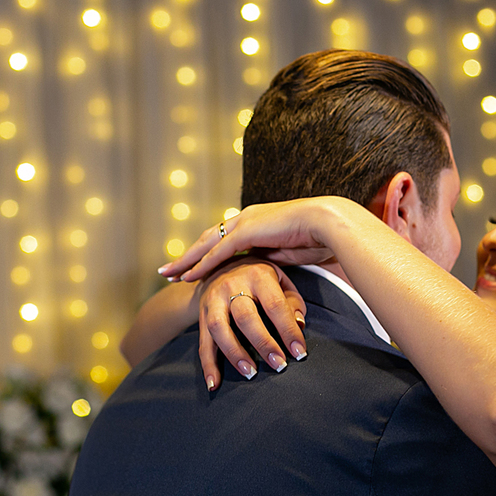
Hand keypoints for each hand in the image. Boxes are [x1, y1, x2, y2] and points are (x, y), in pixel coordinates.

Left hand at [159, 198, 348, 282]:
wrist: (328, 223)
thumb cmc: (318, 238)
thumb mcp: (289, 252)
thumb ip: (273, 260)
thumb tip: (266, 275)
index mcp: (257, 221)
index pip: (224, 239)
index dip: (207, 253)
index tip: (193, 266)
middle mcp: (245, 218)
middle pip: (208, 240)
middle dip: (188, 256)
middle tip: (169, 270)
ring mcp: (244, 223)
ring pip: (206, 245)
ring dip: (186, 261)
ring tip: (168, 275)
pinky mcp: (246, 232)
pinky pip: (217, 252)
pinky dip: (201, 265)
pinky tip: (187, 277)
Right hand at [198, 258, 307, 389]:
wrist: (217, 265)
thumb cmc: (257, 276)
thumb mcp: (279, 278)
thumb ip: (292, 301)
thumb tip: (299, 324)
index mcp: (257, 274)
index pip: (275, 305)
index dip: (288, 330)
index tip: (300, 352)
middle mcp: (232, 284)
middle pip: (246, 317)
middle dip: (263, 343)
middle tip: (279, 365)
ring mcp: (213, 300)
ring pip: (220, 328)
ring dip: (234, 354)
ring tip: (250, 373)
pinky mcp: (202, 315)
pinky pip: (203, 342)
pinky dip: (208, 365)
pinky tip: (214, 383)